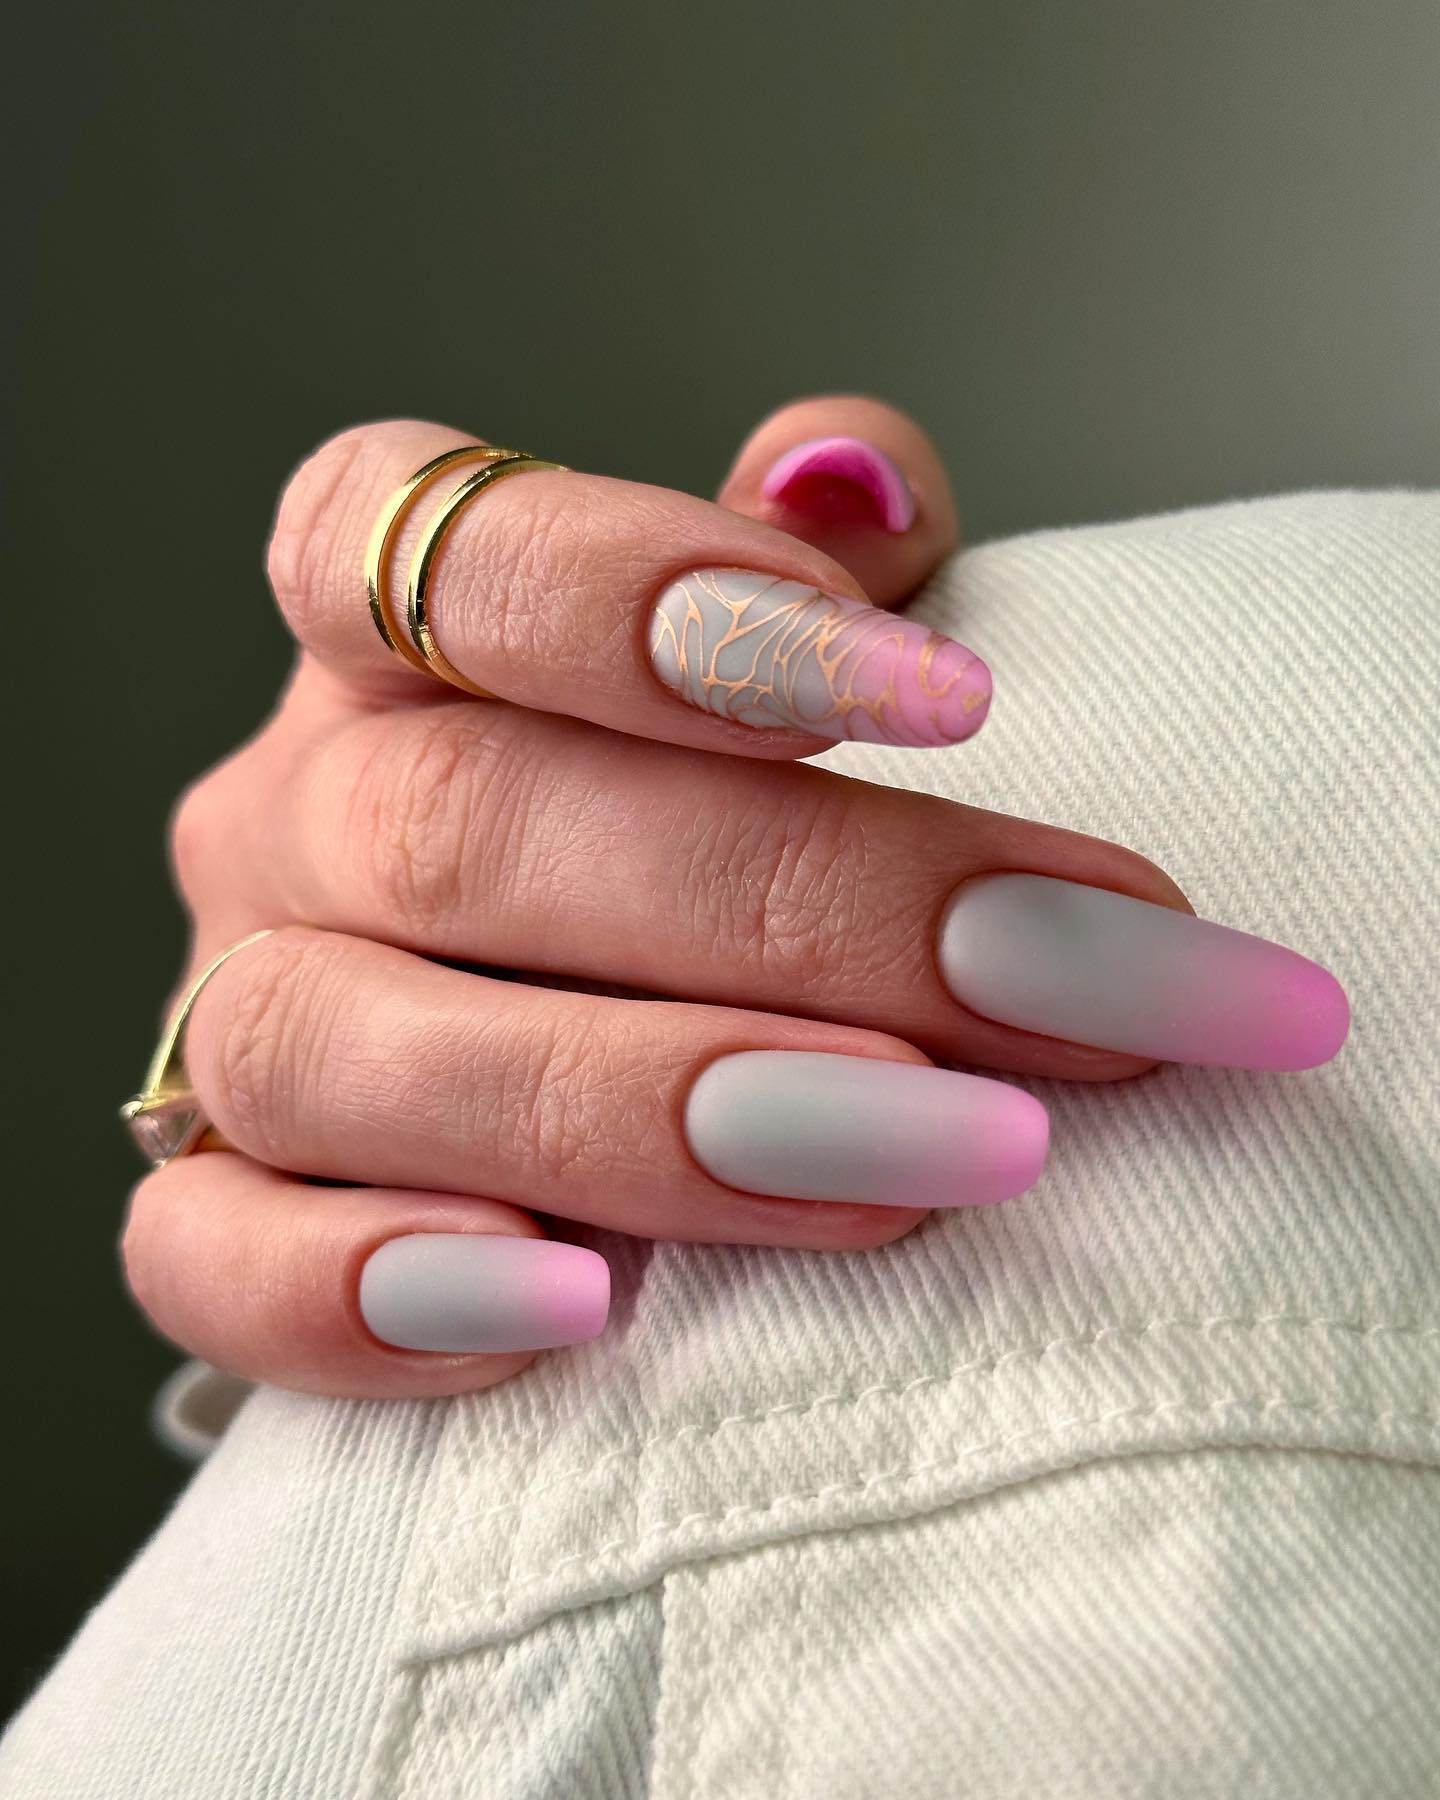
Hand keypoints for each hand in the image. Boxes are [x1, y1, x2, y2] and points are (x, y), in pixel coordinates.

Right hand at [123, 398, 1347, 1397]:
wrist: (589, 1045)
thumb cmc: (702, 825)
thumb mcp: (772, 663)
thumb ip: (821, 558)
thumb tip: (851, 475)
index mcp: (392, 633)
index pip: (449, 554)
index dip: (656, 604)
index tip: (944, 698)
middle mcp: (295, 813)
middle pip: (461, 824)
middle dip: (793, 910)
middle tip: (1070, 980)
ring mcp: (239, 1014)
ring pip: (342, 1047)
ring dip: (639, 1111)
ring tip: (922, 1158)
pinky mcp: (217, 1211)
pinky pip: (216, 1263)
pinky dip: (370, 1297)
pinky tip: (574, 1317)